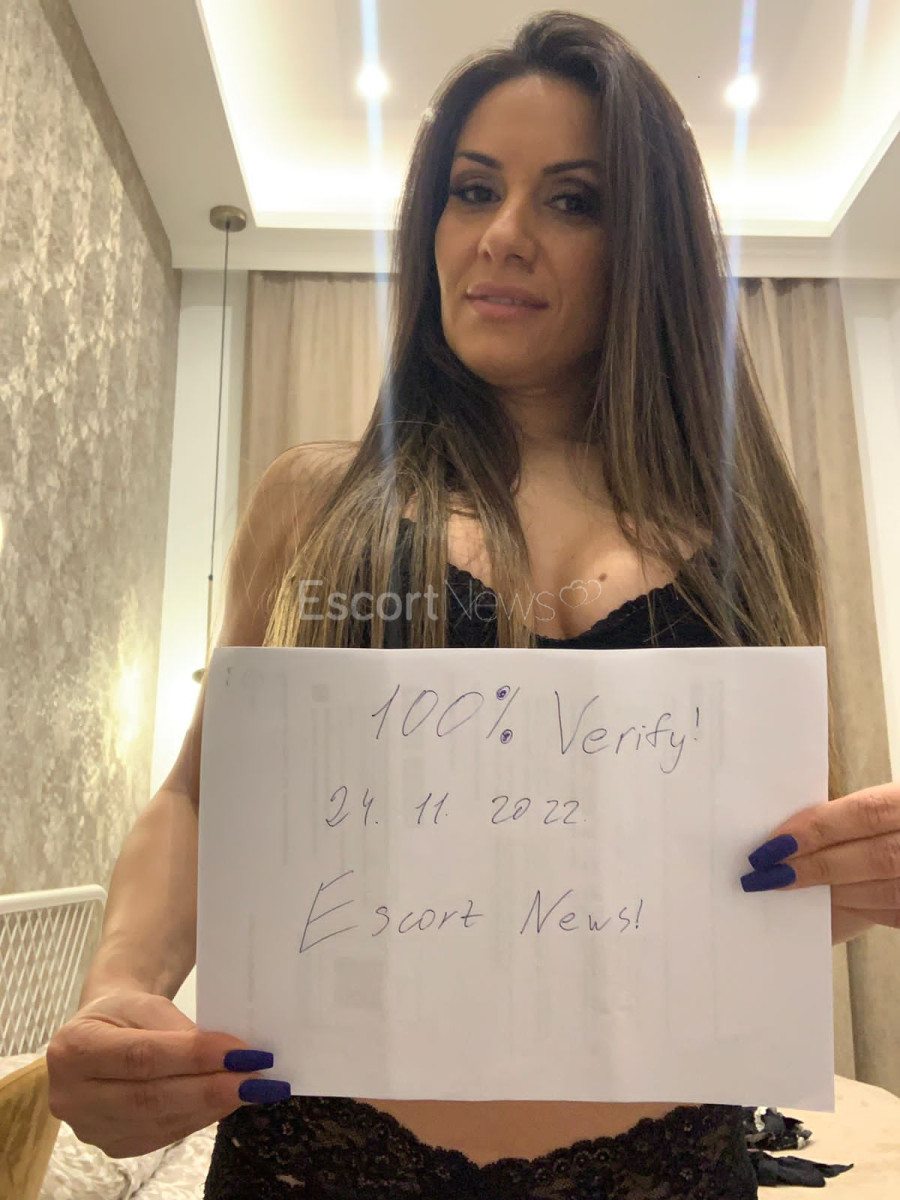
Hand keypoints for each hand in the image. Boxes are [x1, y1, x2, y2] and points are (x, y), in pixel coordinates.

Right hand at [46, 990, 287, 1157]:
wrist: (100, 1033)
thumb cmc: (124, 1012)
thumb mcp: (146, 1004)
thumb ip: (179, 1030)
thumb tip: (229, 1056)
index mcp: (74, 1048)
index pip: (141, 1056)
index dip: (193, 1057)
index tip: (241, 1052)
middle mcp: (73, 1096)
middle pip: (149, 1098)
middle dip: (210, 1089)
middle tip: (257, 1078)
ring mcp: (91, 1128)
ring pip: (159, 1122)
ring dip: (211, 1107)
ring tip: (252, 1089)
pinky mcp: (114, 1145)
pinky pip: (163, 1135)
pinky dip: (200, 1117)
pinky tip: (228, 1102)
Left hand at [740, 781, 899, 944]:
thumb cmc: (895, 820)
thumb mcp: (890, 802)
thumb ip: (852, 818)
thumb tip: (789, 835)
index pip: (866, 813)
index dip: (818, 828)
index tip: (772, 843)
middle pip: (874, 858)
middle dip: (815, 867)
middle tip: (766, 874)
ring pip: (886, 891)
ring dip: (831, 894)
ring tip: (783, 890)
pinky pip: (895, 914)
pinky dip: (857, 911)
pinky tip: (822, 906)